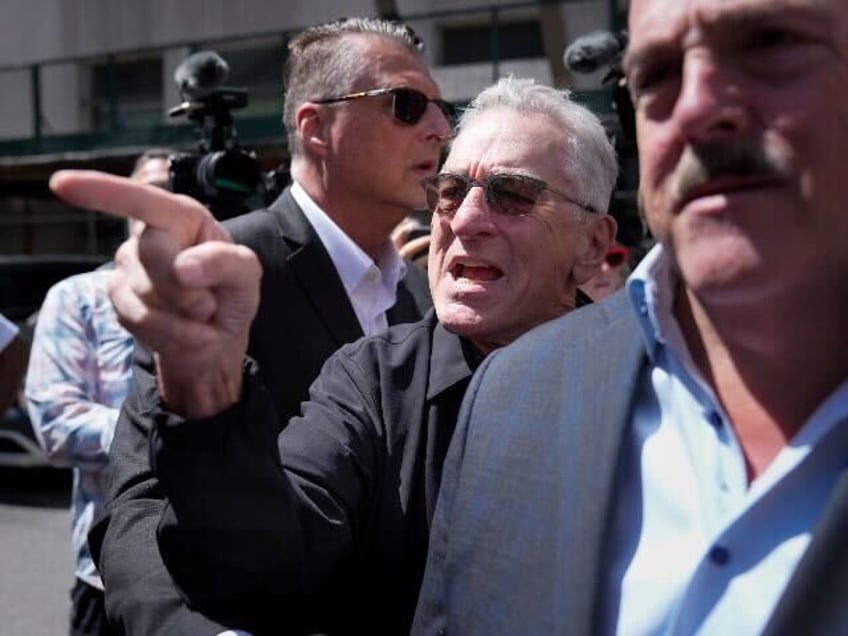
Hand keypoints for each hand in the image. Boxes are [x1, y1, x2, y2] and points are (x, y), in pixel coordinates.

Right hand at [50, 170, 261, 417]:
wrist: (215, 340)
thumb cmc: (231, 296)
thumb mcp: (247, 276)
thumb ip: (225, 263)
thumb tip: (183, 266)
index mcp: (182, 216)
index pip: (141, 200)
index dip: (102, 190)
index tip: (61, 183)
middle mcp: (149, 235)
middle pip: (154, 256)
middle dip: (187, 288)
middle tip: (209, 301)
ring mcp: (127, 266)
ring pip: (146, 292)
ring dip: (182, 314)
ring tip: (197, 313)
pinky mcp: (117, 296)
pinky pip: (138, 317)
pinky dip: (170, 330)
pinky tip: (182, 327)